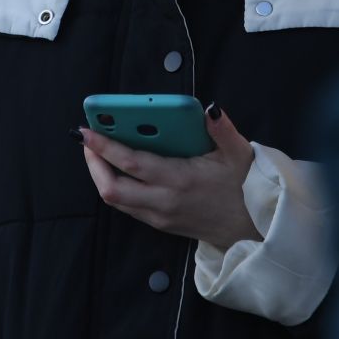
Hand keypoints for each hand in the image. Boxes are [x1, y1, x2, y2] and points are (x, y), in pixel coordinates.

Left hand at [78, 104, 258, 250]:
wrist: (252, 230)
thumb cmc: (244, 187)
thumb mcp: (238, 153)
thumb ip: (222, 129)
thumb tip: (209, 108)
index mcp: (179, 180)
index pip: (130, 164)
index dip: (104, 147)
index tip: (86, 131)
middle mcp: (163, 201)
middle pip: (111, 188)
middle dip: (93, 163)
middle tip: (89, 141)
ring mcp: (159, 216)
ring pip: (115, 200)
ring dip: (101, 176)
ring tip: (98, 152)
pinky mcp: (160, 224)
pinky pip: (127, 206)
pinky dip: (116, 186)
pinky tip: (119, 168)